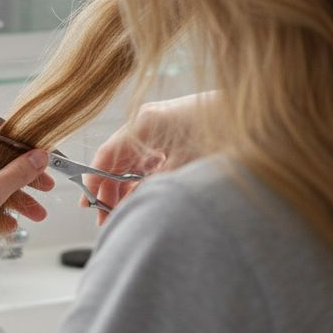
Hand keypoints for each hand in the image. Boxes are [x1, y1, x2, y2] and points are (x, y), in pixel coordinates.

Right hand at [83, 92, 210, 221]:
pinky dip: (138, 179)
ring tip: (120, 212)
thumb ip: (153, 185)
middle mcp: (144, 125)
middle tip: (105, 217)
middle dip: (108, 190)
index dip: (93, 180)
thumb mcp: (183, 164)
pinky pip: (144, 161)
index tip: (88, 203)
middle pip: (115, 161)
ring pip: (128, 163)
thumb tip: (131, 207)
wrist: (243, 115)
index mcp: (143, 125)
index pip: (106, 154)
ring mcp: (155, 131)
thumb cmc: (216, 131)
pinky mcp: (166, 137)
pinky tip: (137, 197)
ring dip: (123, 187)